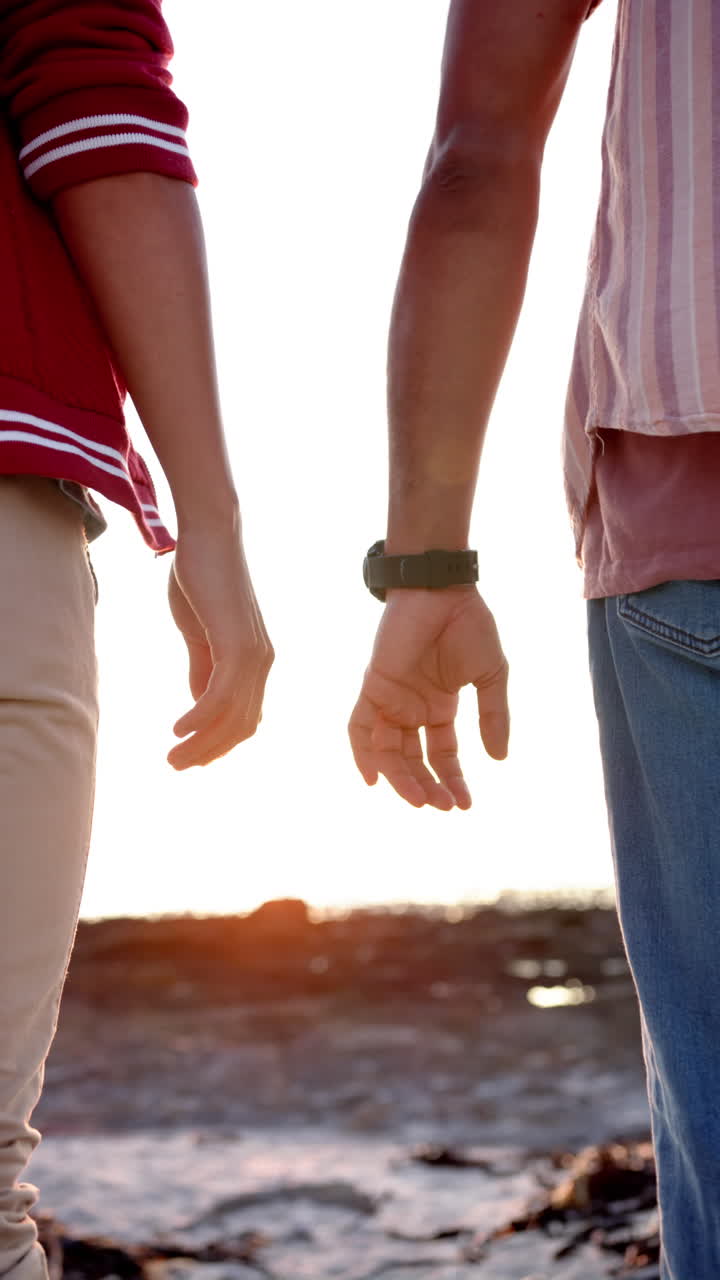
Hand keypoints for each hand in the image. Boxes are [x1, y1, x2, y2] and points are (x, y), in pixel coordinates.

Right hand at [166, 528, 273, 768]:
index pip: (247, 718)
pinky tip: (178, 728)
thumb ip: (202, 668)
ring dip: (200, 743)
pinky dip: (200, 718)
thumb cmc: (202, 579)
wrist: (208, 537)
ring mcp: (253, 655)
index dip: (222, 744)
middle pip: (241, 725)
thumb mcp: (200, 633)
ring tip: (173, 757)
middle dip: (208, 752)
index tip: (193, 759)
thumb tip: (199, 704)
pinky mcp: (237, 644)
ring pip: (232, 717)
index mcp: (256, 661)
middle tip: (175, 766)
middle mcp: (262, 663)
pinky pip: (220, 696)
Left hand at [349, 587, 508, 808]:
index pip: (442, 755)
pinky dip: (362, 752)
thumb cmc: (469, 625)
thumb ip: (493, 716)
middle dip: (427, 786)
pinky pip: (359, 726)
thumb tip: (499, 759)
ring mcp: (391, 698)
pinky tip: (373, 779)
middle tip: (443, 806)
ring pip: (389, 751)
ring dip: (402, 778)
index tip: (464, 804)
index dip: (452, 780)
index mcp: (439, 706)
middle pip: (414, 759)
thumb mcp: (490, 677)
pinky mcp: (374, 686)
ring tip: (421, 799)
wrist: (443, 591)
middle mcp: (412, 708)